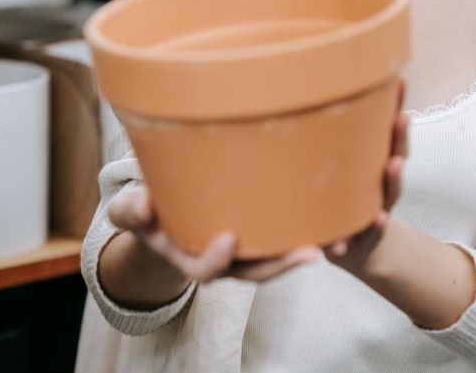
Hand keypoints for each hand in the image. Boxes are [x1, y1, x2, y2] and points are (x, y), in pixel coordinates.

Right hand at [106, 187, 321, 283]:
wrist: (173, 215)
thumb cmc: (151, 212)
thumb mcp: (133, 211)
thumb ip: (132, 211)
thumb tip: (141, 205)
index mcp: (196, 260)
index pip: (208, 269)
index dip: (216, 260)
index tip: (227, 239)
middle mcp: (230, 261)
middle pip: (258, 270)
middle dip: (284, 264)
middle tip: (311, 253)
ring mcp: (252, 249)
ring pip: (283, 256)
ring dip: (311, 251)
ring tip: (340, 240)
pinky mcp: (269, 233)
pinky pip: (293, 235)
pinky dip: (317, 229)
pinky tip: (343, 215)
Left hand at [325, 81, 408, 271]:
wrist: (351, 248)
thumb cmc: (338, 201)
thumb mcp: (332, 174)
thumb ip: (321, 147)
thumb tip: (294, 99)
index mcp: (374, 166)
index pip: (386, 132)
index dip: (394, 105)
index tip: (400, 81)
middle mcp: (381, 185)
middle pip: (396, 156)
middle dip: (399, 137)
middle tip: (403, 117)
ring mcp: (376, 211)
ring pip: (388, 193)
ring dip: (393, 178)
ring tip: (394, 165)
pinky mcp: (362, 238)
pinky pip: (364, 234)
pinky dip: (367, 231)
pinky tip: (370, 224)